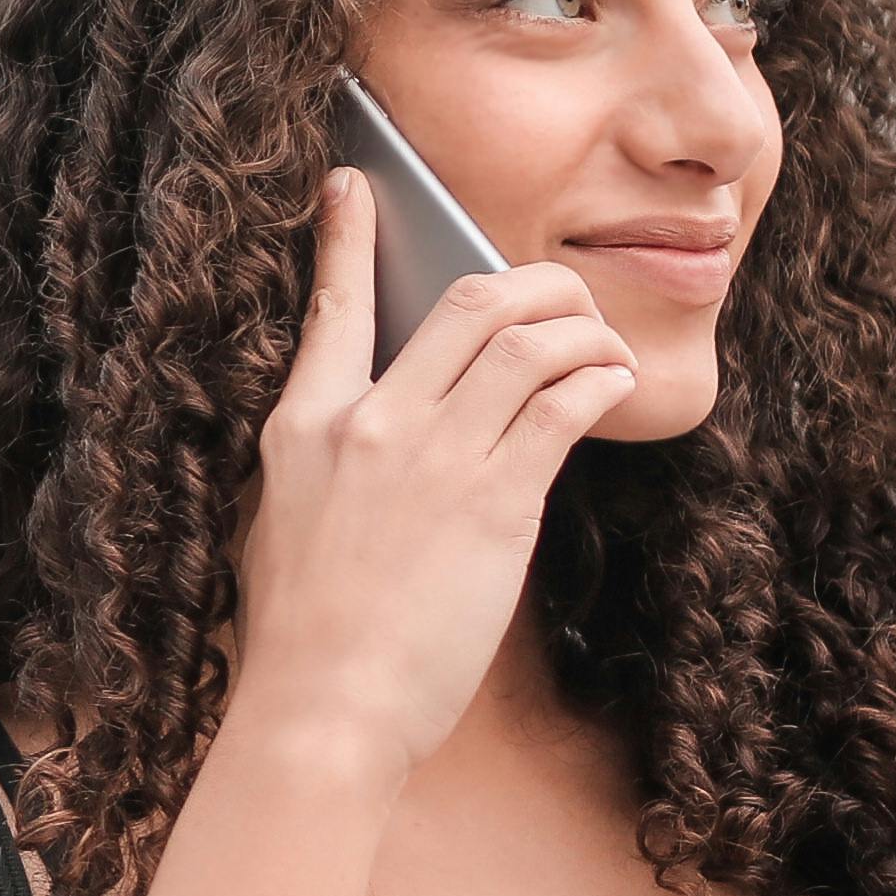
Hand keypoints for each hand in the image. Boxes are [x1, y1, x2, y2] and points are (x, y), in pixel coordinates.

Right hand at [224, 169, 634, 783]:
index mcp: (304, 427)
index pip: (331, 307)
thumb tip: (380, 425)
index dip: (344, 236)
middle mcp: (369, 424)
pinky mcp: (494, 502)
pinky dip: (599, 380)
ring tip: (603, 350)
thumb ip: (330, 460)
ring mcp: (433, 459)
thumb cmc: (306, 638)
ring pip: (529, 336)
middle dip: (534, 283)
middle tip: (564, 300)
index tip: (353, 185)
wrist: (324, 710)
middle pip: (468, 300)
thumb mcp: (284, 523)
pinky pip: (564, 402)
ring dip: (583, 328)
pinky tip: (611, 388)